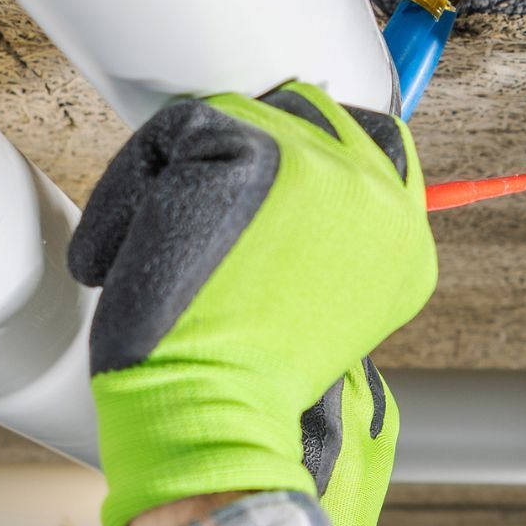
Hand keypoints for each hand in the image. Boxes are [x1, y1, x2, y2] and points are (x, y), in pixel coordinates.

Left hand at [69, 81, 436, 525]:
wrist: (215, 415)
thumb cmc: (246, 376)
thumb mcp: (313, 306)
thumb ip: (324, 235)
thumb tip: (283, 179)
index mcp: (403, 233)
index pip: (372, 139)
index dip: (300, 150)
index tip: (250, 194)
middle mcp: (376, 190)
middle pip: (297, 110)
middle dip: (237, 151)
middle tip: (192, 225)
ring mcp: (318, 166)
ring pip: (227, 119)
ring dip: (177, 178)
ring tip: (162, 255)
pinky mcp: (250, 154)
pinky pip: (170, 136)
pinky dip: (128, 194)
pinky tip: (123, 258)